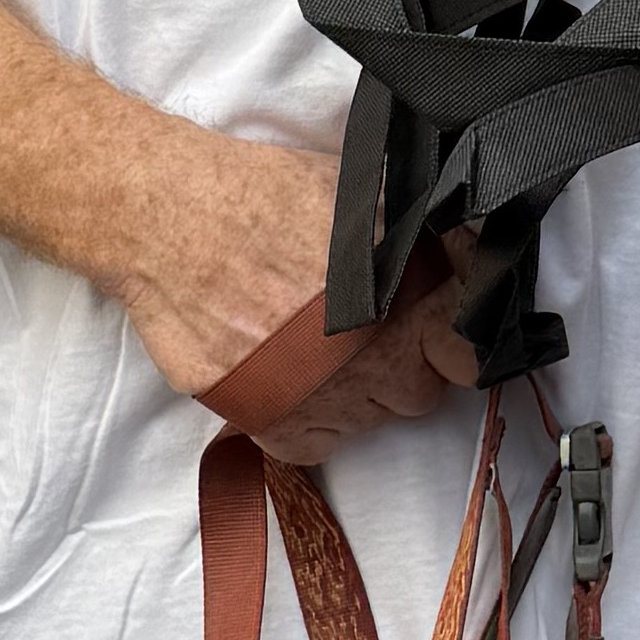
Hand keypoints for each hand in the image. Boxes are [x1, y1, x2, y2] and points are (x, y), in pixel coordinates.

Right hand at [105, 117, 474, 455]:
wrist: (172, 217)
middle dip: (401, 366)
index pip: (467, 358)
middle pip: (418, 393)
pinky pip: (309, 446)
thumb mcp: (360, 193)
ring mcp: (323, 394)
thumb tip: (456, 242)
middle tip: (366, 334)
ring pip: (365, 422)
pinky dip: (303, 423)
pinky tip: (289, 383)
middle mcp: (373, 356)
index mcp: (406, 299)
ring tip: (315, 349)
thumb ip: (414, 233)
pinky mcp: (270, 417)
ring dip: (351, 394)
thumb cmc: (262, 194)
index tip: (434, 333)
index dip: (453, 343)